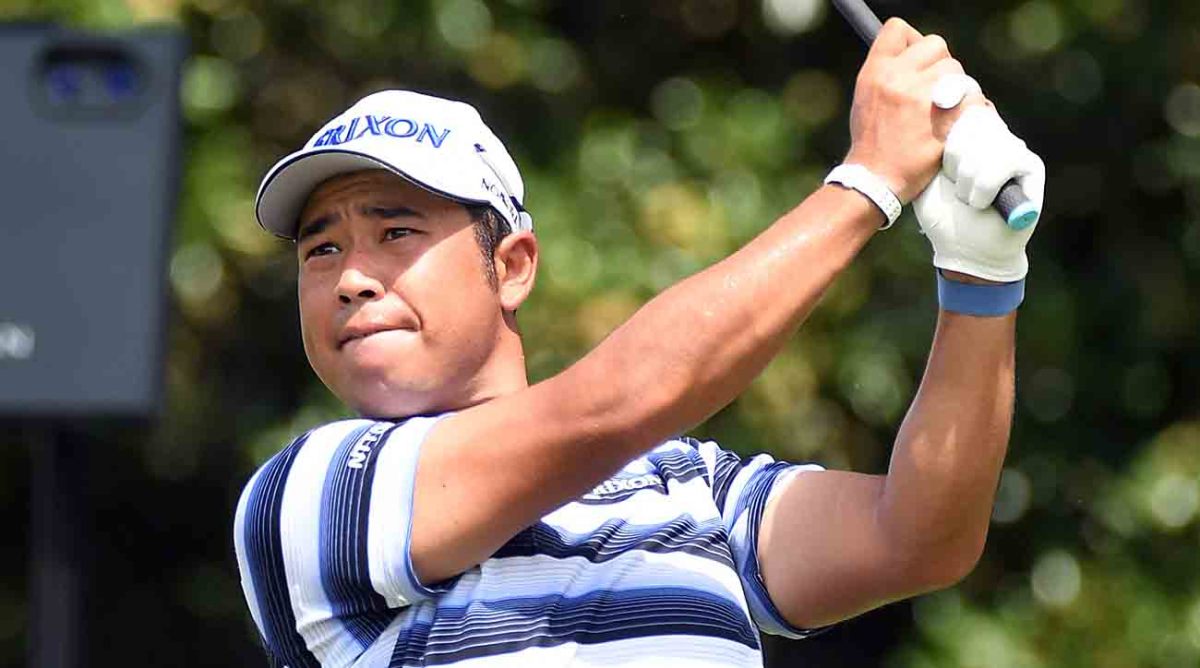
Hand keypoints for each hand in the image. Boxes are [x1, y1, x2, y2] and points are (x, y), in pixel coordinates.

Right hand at [843, 19, 971, 202]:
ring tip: (944, 109)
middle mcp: (899, 79)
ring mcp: (924, 99)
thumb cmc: (872, 140)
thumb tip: (916, 56)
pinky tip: (959, 121)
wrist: (875, 179)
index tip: (917, 60)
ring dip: (957, 88)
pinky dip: (972, 109)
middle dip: (939, 66)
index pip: (898, 29)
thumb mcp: (866, 97)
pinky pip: (973, 98)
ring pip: (958, 72)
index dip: (912, 41)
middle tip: (934, 90)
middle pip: (936, 46)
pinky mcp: (946, 119)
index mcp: (876, 71)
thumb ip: (888, 72)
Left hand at [913, 106, 1045, 281]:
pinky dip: (984, 189)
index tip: (937, 155)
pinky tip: (982, 203)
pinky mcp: (1031, 165)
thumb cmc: (942, 212)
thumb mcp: (924, 174)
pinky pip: (1006, 160)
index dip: (947, 124)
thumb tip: (933, 101)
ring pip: (985, 144)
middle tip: (955, 189)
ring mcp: (1012, 145)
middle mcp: (990, 131)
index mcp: (962, 129)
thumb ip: (927, 142)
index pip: (958, 101)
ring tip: (968, 200)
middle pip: (970, 121)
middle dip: (953, 163)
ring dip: (968, 182)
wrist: (964, 248)